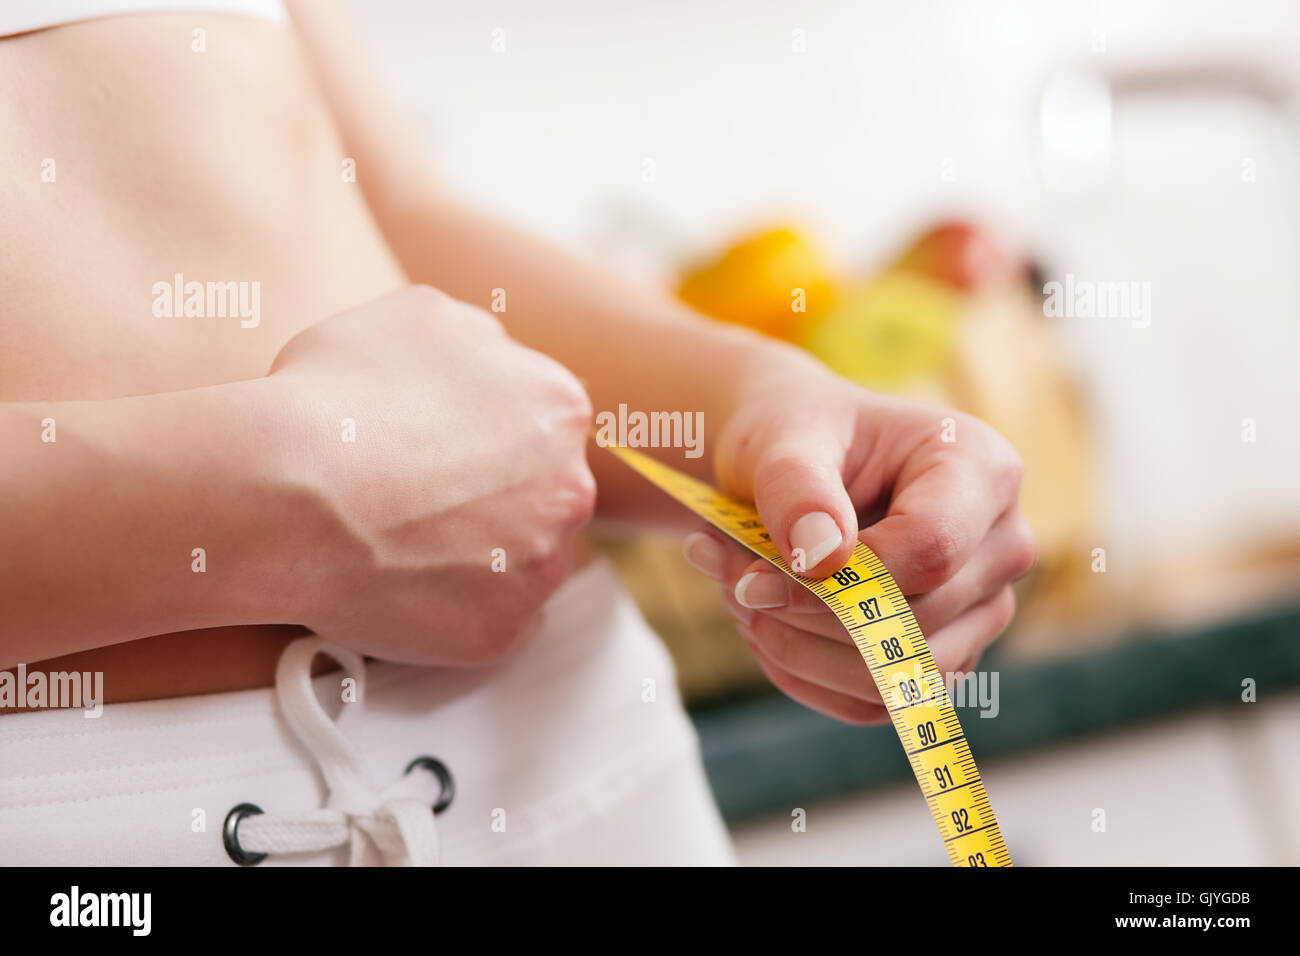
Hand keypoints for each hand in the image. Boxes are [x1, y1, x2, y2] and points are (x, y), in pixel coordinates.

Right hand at [267, 285, 595, 665]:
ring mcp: (541, 564)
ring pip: (524, 562)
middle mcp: (568, 487)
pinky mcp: (505, 628)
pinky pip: (495, 621)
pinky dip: (457, 610)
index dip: (486, 440)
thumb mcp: (417, 317)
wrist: (285, 491)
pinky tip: (406, 588)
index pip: (543, 428)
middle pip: (544, 497)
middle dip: (492, 500)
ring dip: (480, 557)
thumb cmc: (334, 400)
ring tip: (404, 547)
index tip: (443, 455)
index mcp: (557, 406)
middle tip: (422, 503)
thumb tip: (491, 360)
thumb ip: (479, 341)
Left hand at [684, 370, 1035, 723]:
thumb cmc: (800, 435)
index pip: (931, 550)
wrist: (800, 461)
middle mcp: (1003, 545)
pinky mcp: (946, 658)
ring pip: (891, 679)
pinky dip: (801, 672)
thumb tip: (820, 558)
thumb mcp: (785, 438)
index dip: (841, 582)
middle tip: (723, 575)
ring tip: (736, 592)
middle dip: (802, 615)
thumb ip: (798, 487)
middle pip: (915, 624)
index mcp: (983, 468)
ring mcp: (982, 610)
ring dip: (794, 648)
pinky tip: (762, 625)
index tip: (751, 580)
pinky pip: (871, 702)